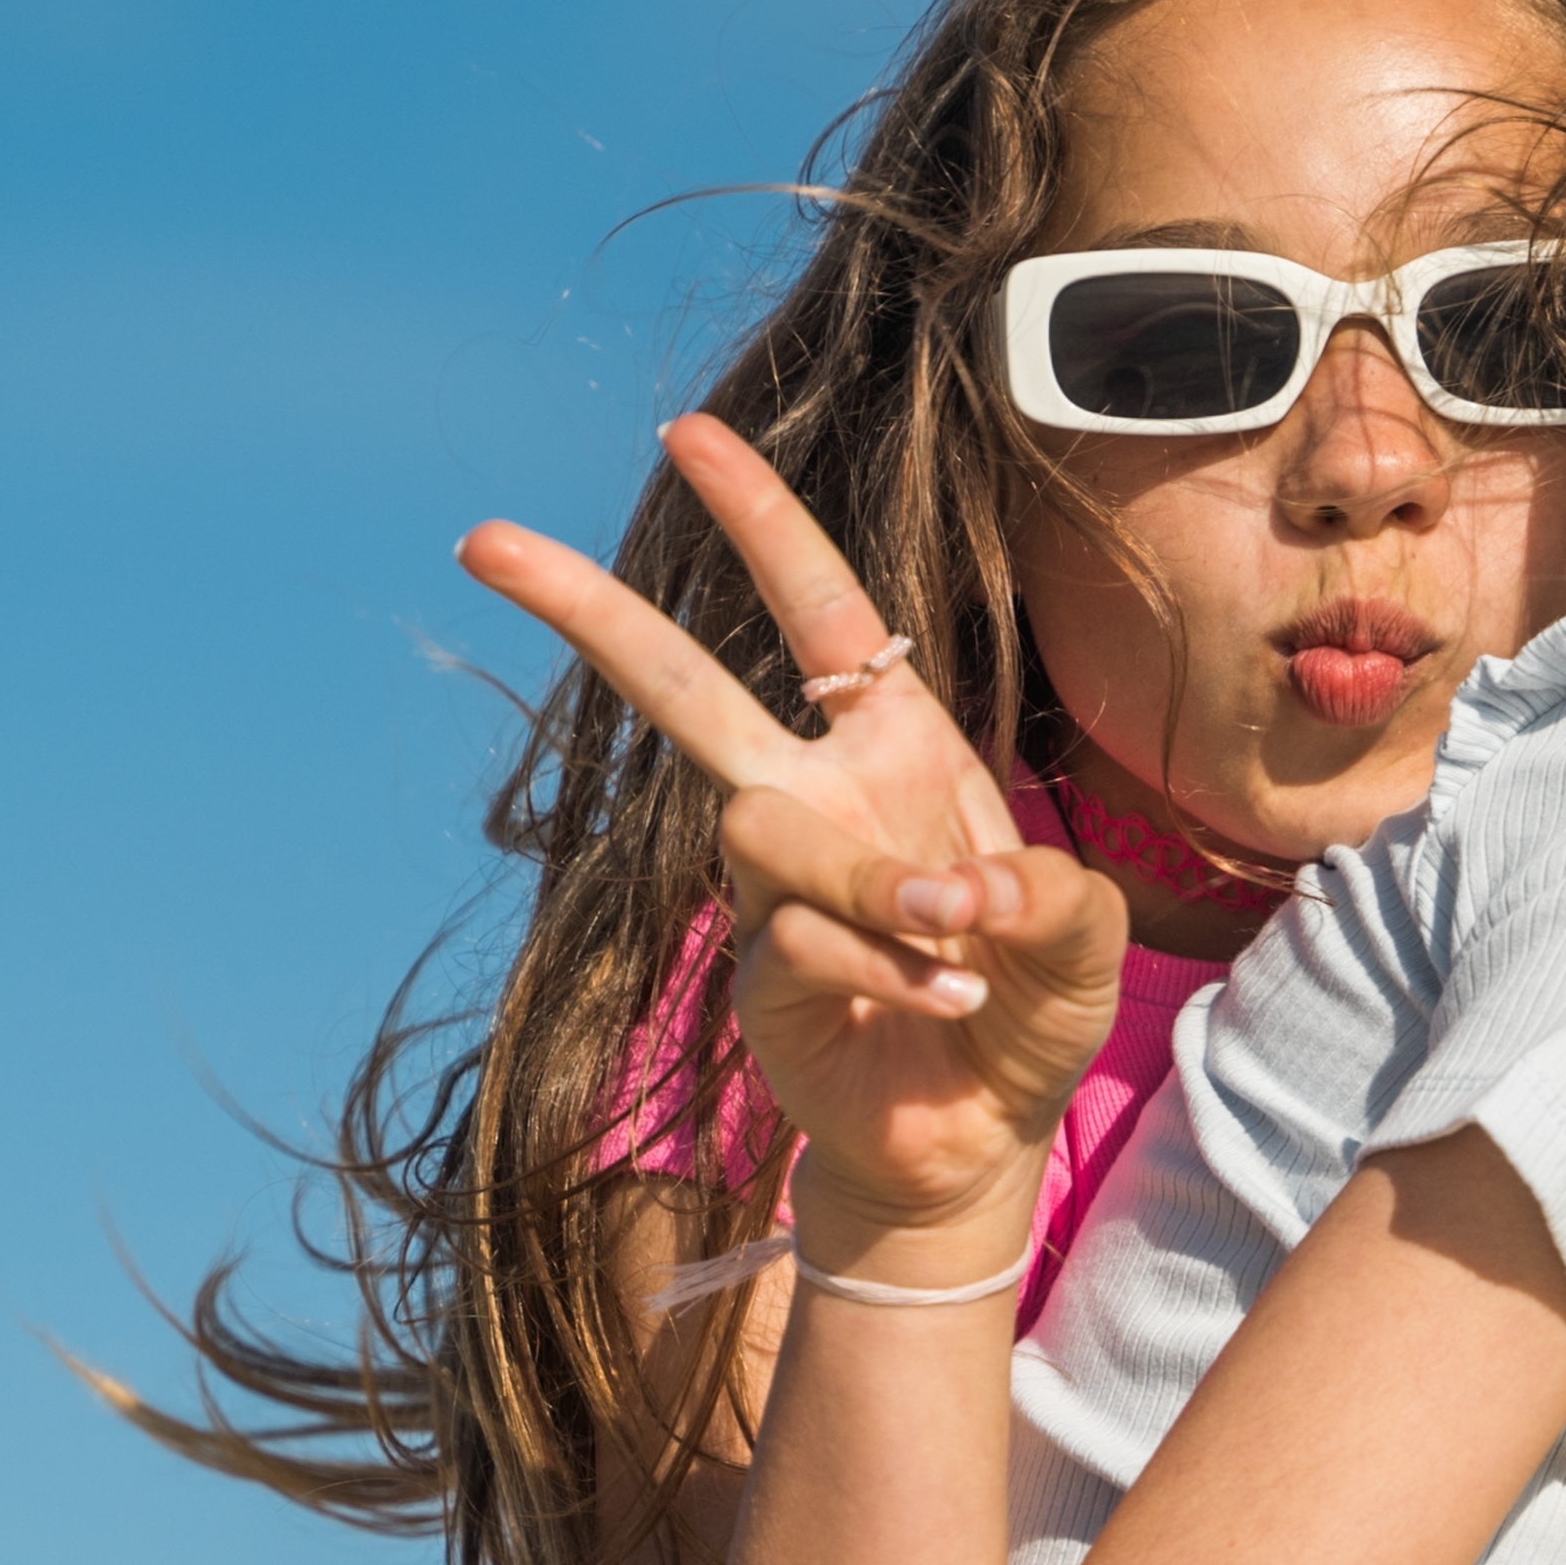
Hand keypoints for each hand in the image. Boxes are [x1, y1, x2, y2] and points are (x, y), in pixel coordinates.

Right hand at [461, 414, 1126, 1238]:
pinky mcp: (753, 971)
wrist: (977, 1130)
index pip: (820, 610)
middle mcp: (813, 793)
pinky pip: (798, 938)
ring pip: (766, 830)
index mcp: (892, 743)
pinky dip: (883, 969)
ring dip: (873, 881)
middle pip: (680, 687)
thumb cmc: (1028, 1003)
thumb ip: (1054, 900)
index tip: (684, 434)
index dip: (761, 521)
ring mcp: (771, 885)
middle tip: (480, 538)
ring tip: (957, 947)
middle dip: (584, 610)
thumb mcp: (1085, 939)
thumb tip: (964, 892)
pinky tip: (935, 1001)